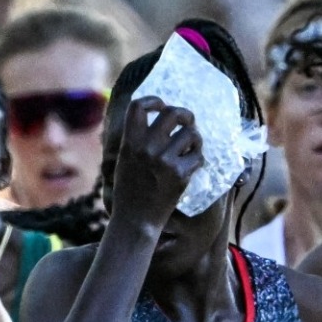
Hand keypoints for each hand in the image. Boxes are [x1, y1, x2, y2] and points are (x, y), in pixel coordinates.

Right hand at [111, 96, 202, 227]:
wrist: (135, 220)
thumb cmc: (128, 191)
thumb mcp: (124, 161)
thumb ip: (134, 140)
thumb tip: (148, 119)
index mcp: (130, 142)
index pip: (139, 106)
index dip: (154, 101)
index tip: (161, 106)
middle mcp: (147, 148)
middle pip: (172, 113)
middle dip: (185, 114)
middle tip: (187, 122)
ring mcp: (165, 161)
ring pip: (191, 134)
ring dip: (194, 138)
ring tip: (191, 147)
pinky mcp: (180, 174)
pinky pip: (198, 156)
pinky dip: (197, 159)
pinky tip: (192, 165)